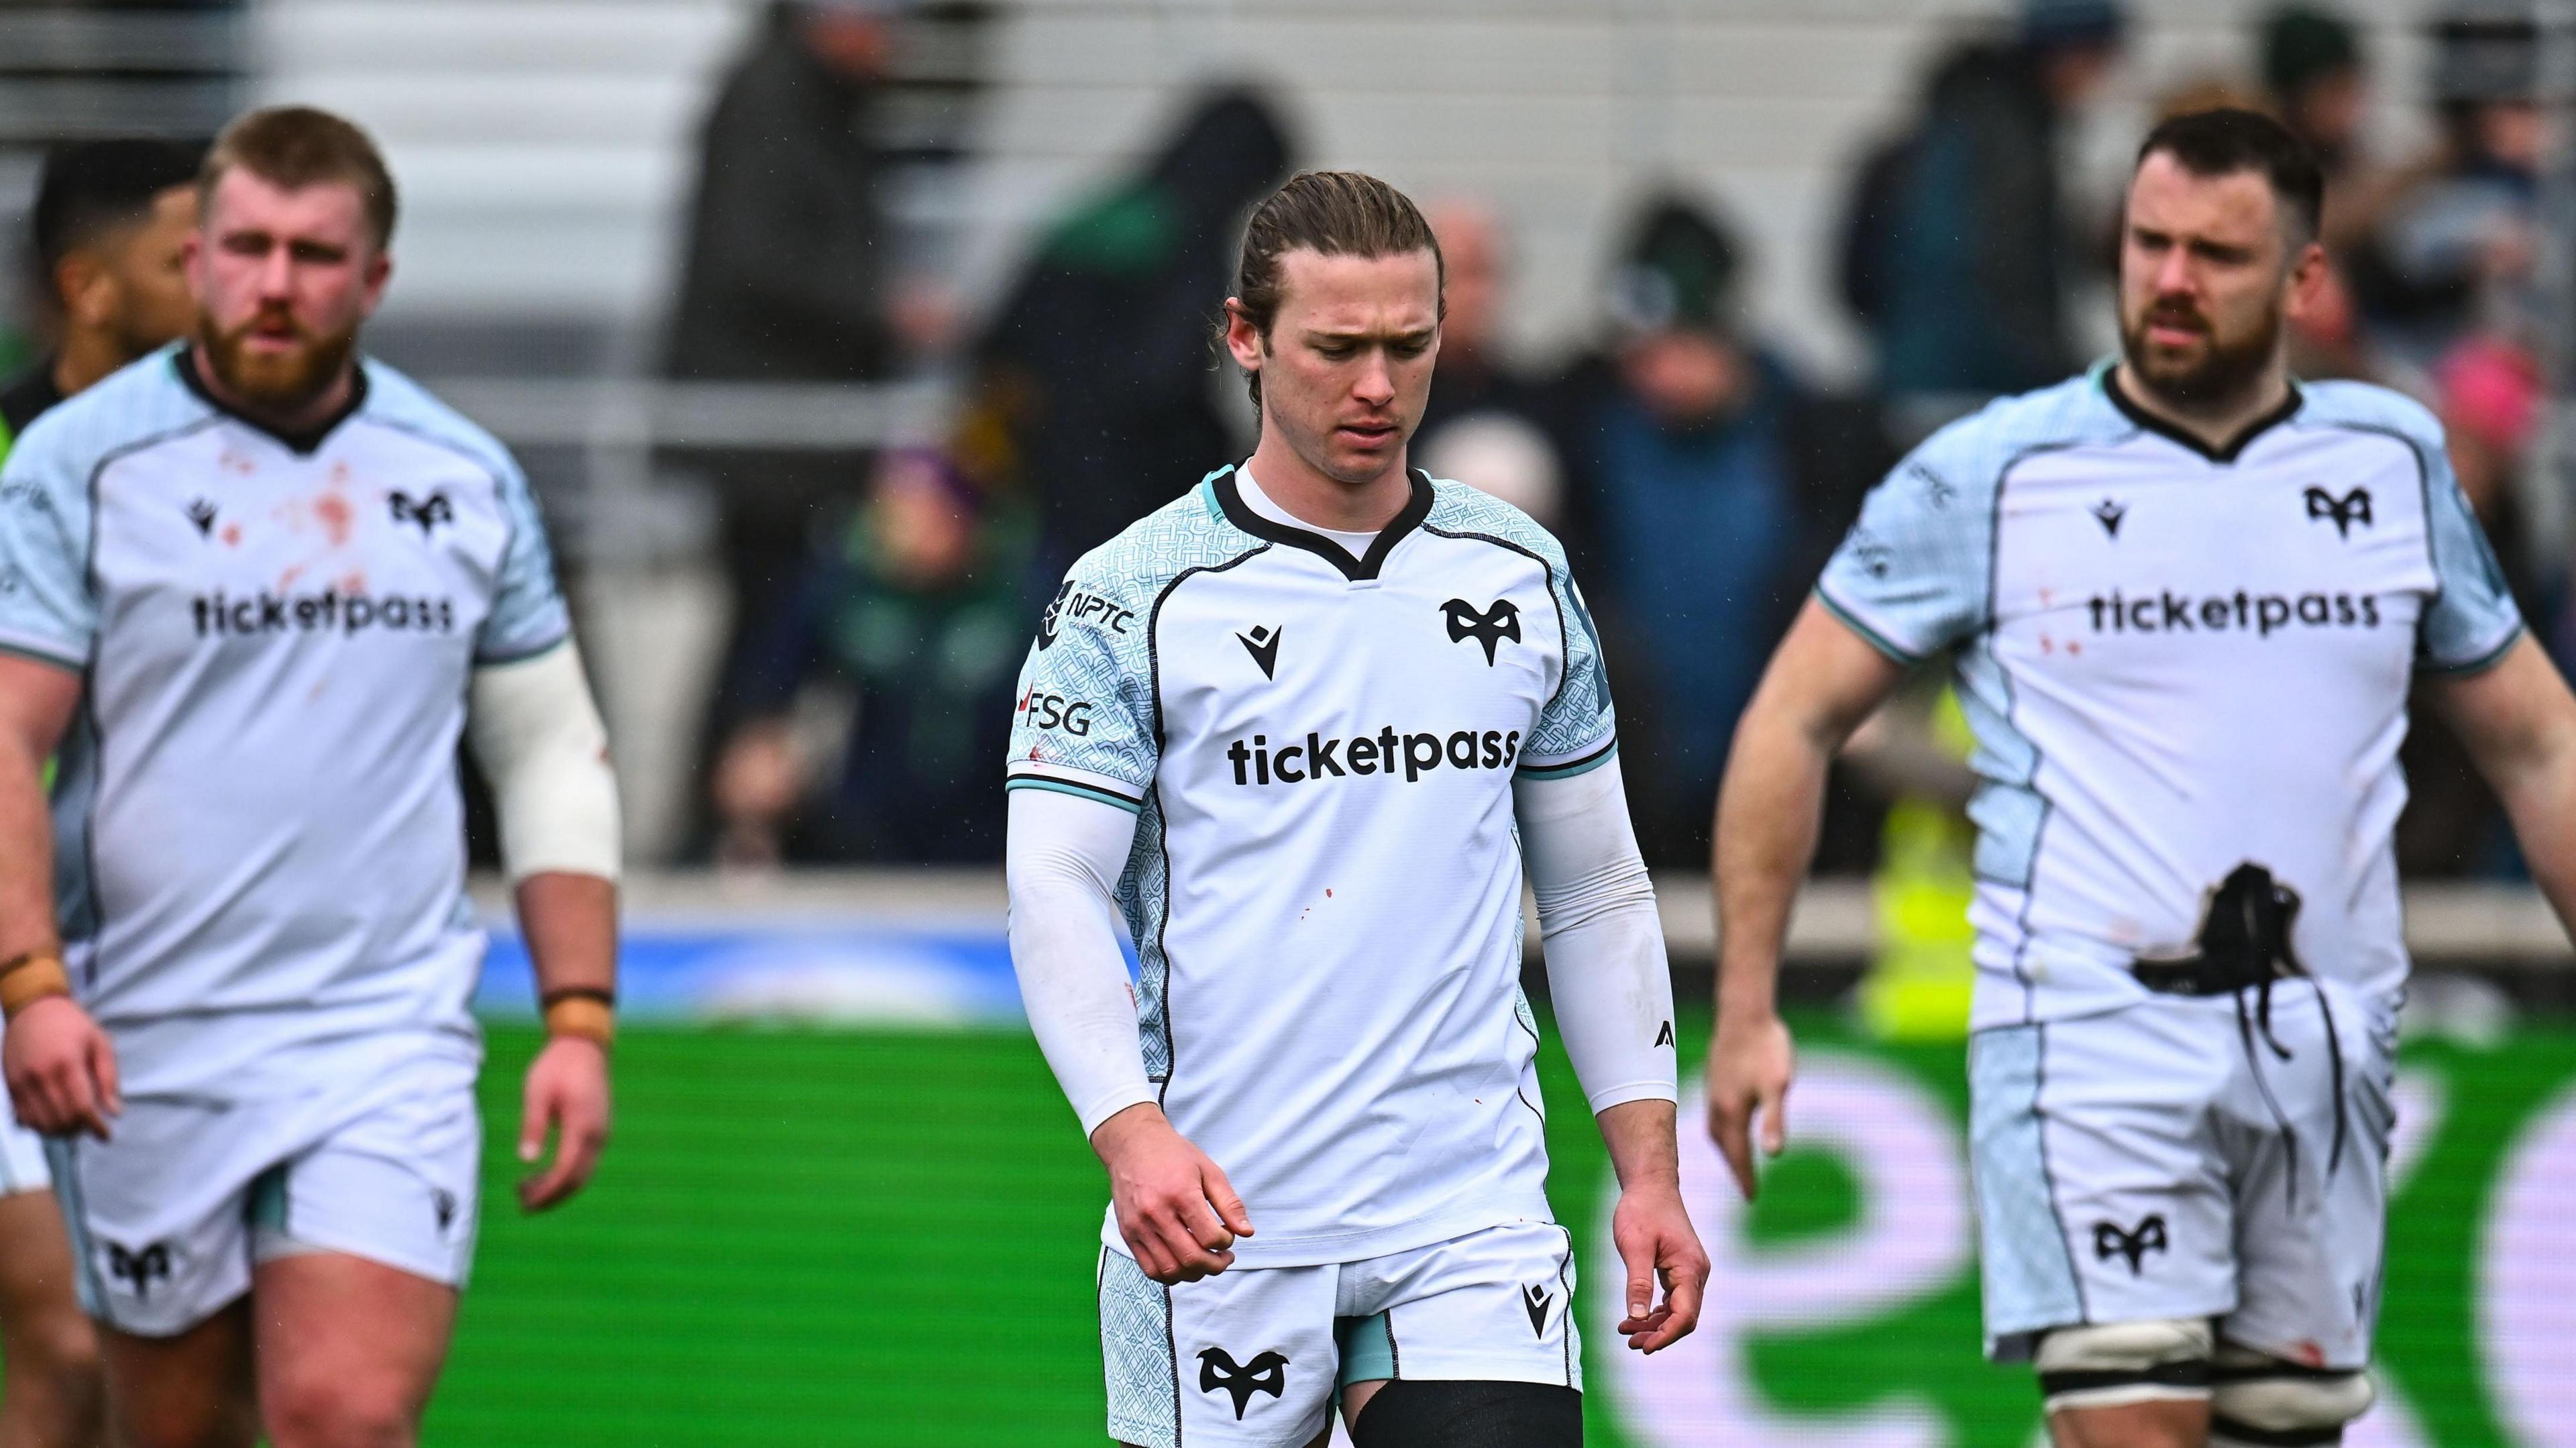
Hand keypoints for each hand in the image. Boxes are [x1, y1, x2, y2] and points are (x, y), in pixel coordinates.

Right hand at [2, 995, 117, 1139]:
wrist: (33, 1009)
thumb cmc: (73, 1025)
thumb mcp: (100, 1043)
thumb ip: (108, 1078)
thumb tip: (114, 1112)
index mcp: (66, 1063)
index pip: (82, 1107)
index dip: (95, 1126)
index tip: (106, 1135)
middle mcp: (41, 1076)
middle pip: (61, 1119)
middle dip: (79, 1130)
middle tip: (91, 1128)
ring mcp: (22, 1082)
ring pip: (41, 1123)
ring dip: (60, 1132)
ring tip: (75, 1127)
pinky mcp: (11, 1086)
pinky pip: (24, 1117)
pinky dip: (40, 1126)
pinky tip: (55, 1121)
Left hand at [517, 1036, 610, 1211]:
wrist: (585, 1046)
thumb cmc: (557, 1066)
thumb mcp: (537, 1092)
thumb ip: (533, 1125)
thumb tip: (527, 1159)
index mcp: (583, 1125)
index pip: (567, 1170)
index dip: (547, 1191)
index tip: (525, 1203)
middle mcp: (597, 1134)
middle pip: (577, 1179)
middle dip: (550, 1197)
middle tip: (521, 1204)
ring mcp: (601, 1133)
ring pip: (582, 1174)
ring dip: (556, 1187)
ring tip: (525, 1190)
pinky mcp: (598, 1131)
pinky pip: (584, 1163)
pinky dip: (564, 1175)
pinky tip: (542, 1175)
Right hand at [1091, 1103, 1252, 1283]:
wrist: (1132, 1145)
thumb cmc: (1173, 1155)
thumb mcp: (1209, 1170)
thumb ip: (1229, 1203)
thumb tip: (1247, 1233)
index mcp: (1181, 1194)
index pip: (1210, 1238)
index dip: (1226, 1243)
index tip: (1227, 1236)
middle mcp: (1157, 1213)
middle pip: (1191, 1258)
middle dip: (1215, 1265)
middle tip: (1224, 1258)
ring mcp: (1139, 1226)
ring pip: (1170, 1270)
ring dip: (1194, 1274)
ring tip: (1205, 1263)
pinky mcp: (1128, 1234)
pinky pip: (1149, 1269)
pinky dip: (1170, 1275)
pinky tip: (1182, 1264)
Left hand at [1611, 1180, 1707, 1352]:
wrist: (1651, 1185)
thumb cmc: (1641, 1211)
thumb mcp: (1634, 1246)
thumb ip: (1637, 1282)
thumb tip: (1636, 1318)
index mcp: (1690, 1268)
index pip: (1684, 1315)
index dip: (1665, 1335)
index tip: (1644, 1348)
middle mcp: (1697, 1273)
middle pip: (1684, 1317)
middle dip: (1659, 1334)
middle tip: (1631, 1343)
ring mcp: (1691, 1271)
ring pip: (1678, 1310)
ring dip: (1655, 1325)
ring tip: (1626, 1333)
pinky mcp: (1681, 1268)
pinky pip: (1673, 1299)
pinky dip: (1656, 1311)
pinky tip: (1635, 1318)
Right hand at [1707, 1008, 1792, 1199]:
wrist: (1744, 1014)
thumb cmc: (1765, 1048)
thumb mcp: (1778, 1086)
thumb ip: (1773, 1120)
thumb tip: (1774, 1155)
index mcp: (1732, 1111)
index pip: (1737, 1155)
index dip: (1745, 1177)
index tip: (1752, 1198)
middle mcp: (1718, 1106)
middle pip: (1724, 1147)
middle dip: (1734, 1168)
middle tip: (1746, 1187)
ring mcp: (1713, 1093)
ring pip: (1717, 1132)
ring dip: (1727, 1150)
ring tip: (1737, 1163)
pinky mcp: (1715, 1082)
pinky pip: (1715, 1117)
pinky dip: (1723, 1131)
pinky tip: (1730, 1127)